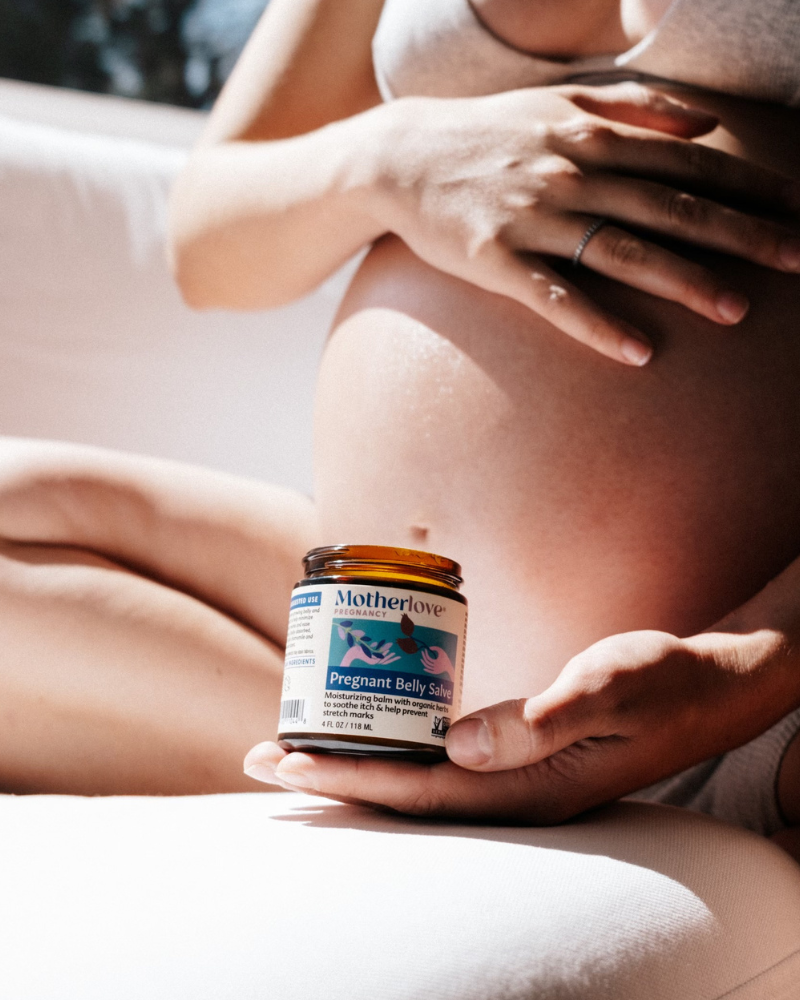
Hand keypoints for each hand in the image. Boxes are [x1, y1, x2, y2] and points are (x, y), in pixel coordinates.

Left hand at [245, 559, 799, 822]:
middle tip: (258, 758)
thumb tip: (460, 742)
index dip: (347, 775)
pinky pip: (443, 761)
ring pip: (418, 782)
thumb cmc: (666, 682)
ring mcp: (519, 780)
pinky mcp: (521, 757)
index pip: (420, 789)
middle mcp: (517, 794)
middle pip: (404, 796)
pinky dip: (395, 751)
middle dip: (328, 778)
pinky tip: (370, 735)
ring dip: (353, 767)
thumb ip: (541, 718)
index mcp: (533, 788)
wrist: (713, 686)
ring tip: (293, 751)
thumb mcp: (611, 686)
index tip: (283, 759)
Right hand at [372, 82, 799, 365]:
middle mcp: (572, 174)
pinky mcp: (494, 260)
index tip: (797, 208)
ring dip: (682, 280)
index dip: (747, 185)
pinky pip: (553, 297)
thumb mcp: (559, 101)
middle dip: (739, 234)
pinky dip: (596, 323)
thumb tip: (700, 123)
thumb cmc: (488, 133)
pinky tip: (636, 352)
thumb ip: (632, 107)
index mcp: (594, 135)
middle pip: (670, 208)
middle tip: (796, 261)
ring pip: (622, 252)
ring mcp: (533, 218)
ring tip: (735, 311)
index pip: (687, 162)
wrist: (400, 156)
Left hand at [421, 646, 454, 679]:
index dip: (426, 654)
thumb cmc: (445, 658)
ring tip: (421, 659)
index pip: (428, 658)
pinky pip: (430, 671)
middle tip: (422, 652)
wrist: (449, 666)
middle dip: (423, 656)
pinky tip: (424, 668)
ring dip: (424, 663)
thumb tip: (429, 648)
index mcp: (436, 661)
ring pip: (427, 666)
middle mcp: (435, 666)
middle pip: (427, 662)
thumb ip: (436, 648)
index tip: (425, 650)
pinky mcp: (435, 672)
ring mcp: (435, 670)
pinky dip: (427, 670)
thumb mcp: (441, 651)